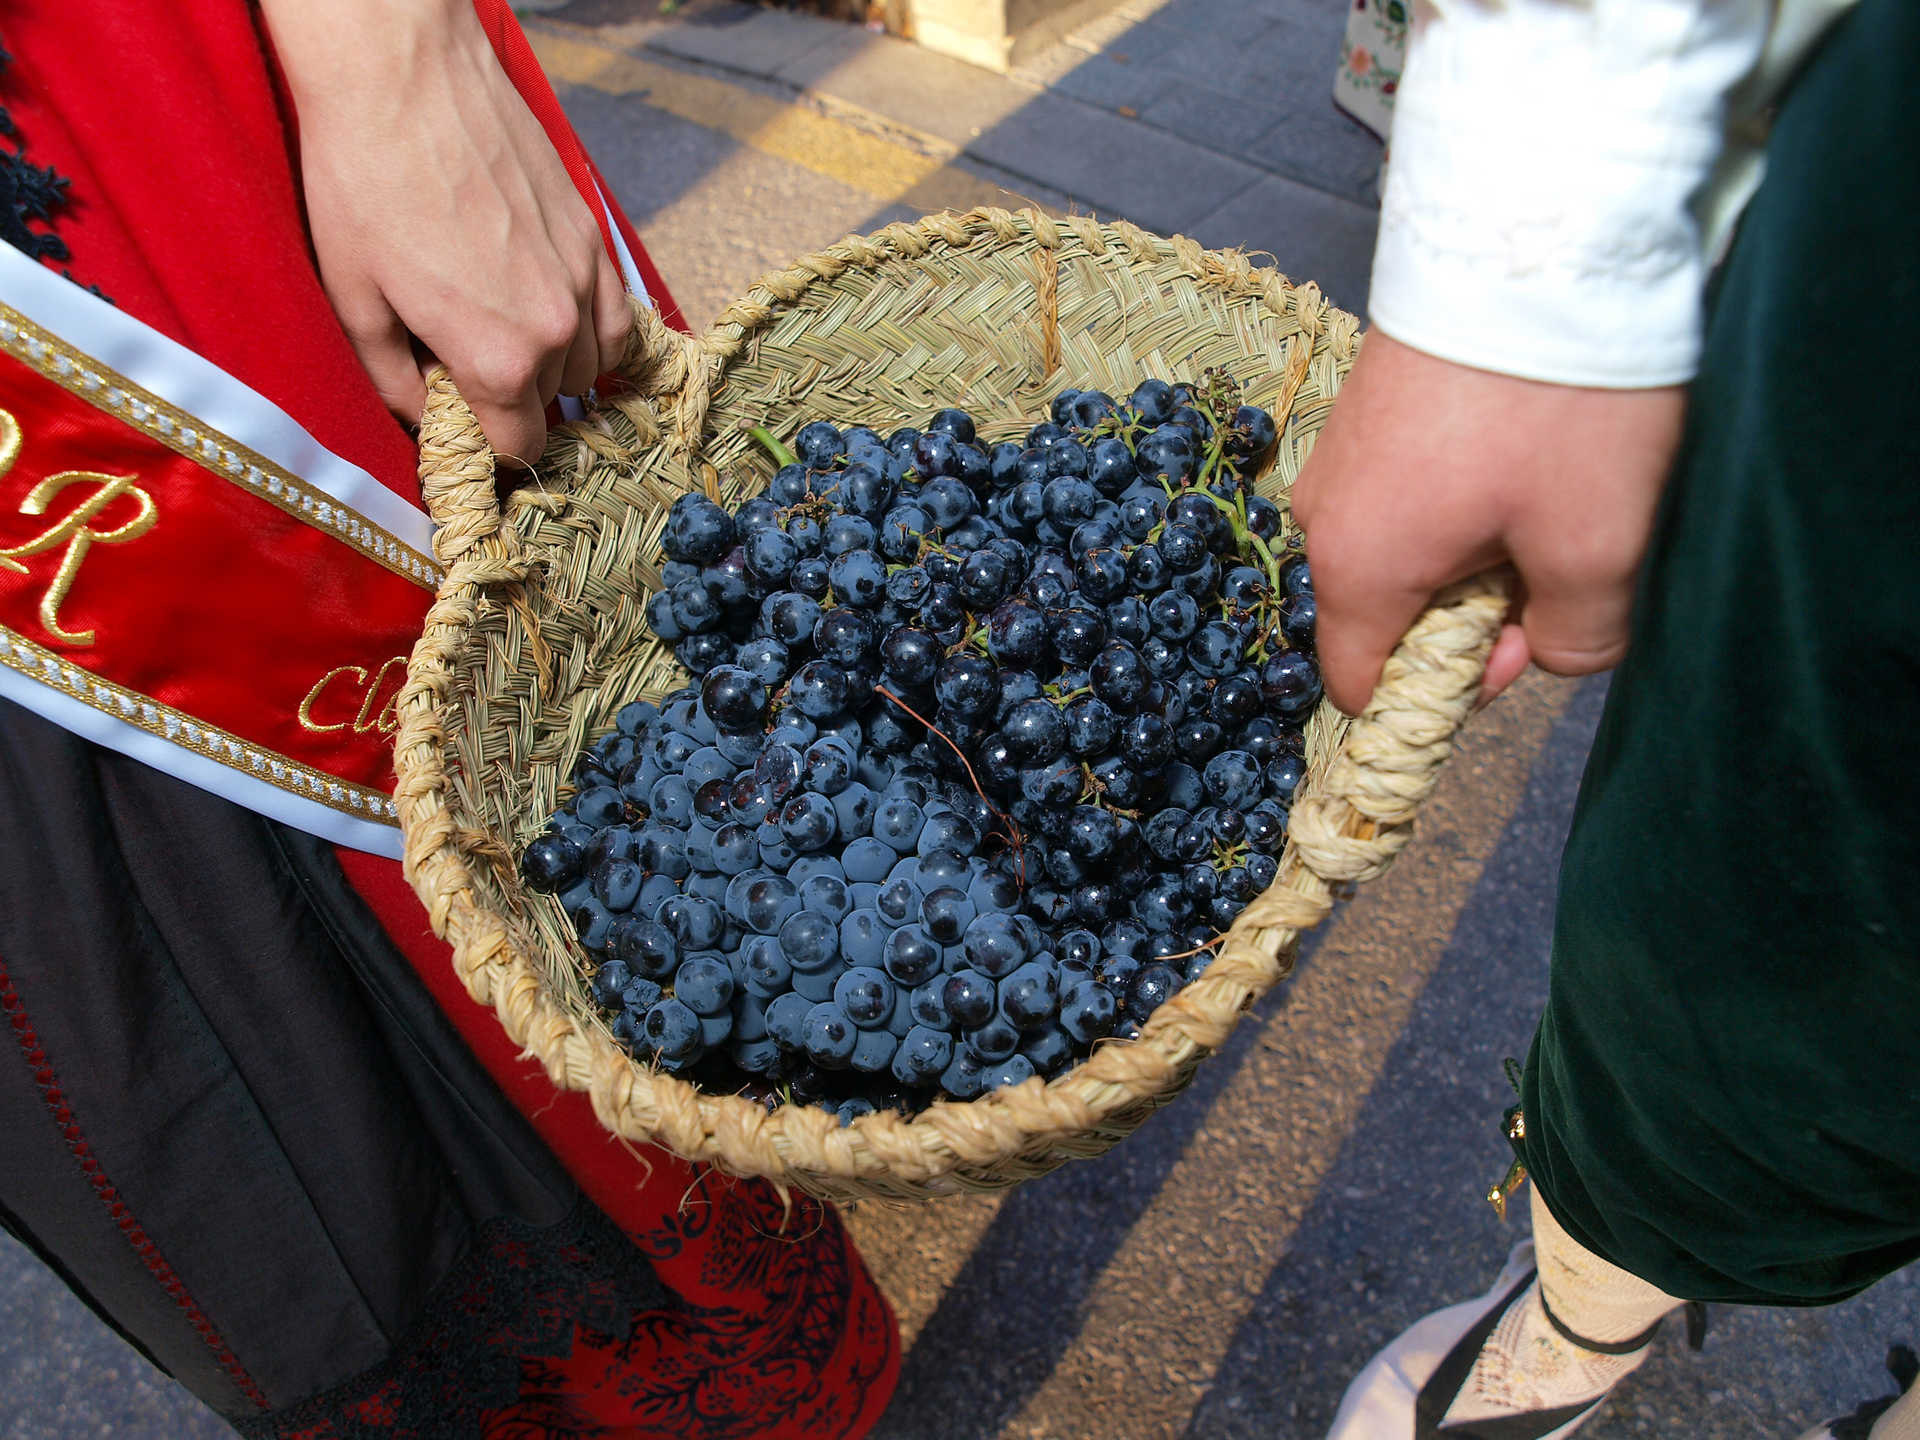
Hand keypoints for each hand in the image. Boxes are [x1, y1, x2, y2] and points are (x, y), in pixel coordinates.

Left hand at [260, 0, 632, 463]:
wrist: (402, 74)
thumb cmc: (361, 182)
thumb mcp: (352, 299)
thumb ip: (393, 381)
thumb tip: (422, 420)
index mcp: (497, 359)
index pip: (519, 447)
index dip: (488, 447)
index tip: (465, 428)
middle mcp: (557, 328)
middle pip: (553, 404)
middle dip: (514, 399)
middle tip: (466, 366)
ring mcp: (584, 278)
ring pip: (591, 363)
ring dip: (555, 365)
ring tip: (507, 337)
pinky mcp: (593, 234)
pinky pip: (614, 313)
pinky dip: (591, 328)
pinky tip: (556, 315)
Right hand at [1289, 331, 1684, 714]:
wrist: (1532, 231)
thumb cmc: (1557, 406)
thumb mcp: (1597, 543)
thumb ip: (1580, 637)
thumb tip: (1550, 652)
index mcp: (1357, 568)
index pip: (1362, 685)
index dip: (1444, 695)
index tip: (1521, 644)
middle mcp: (1322, 517)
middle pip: (1388, 614)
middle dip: (1470, 613)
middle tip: (1553, 557)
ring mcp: (1337, 454)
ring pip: (1402, 546)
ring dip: (1473, 547)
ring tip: (1545, 490)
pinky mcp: (1366, 404)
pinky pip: (1405, 488)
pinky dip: (1462, 492)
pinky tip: (1523, 446)